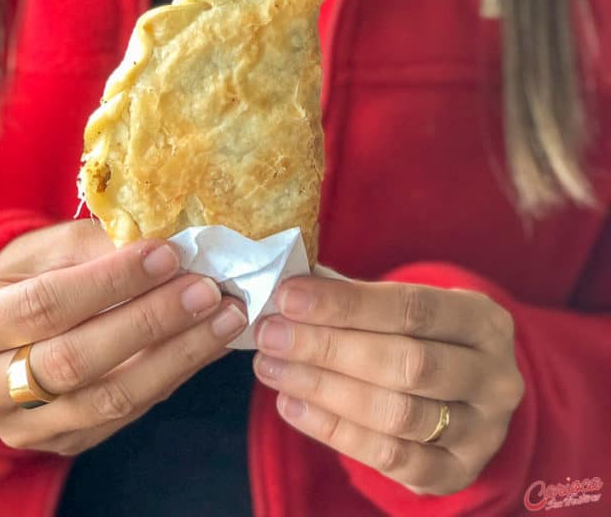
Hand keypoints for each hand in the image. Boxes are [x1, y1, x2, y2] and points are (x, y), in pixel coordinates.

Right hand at [0, 220, 246, 454]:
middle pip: (76, 359)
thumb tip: (163, 239)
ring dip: (177, 356)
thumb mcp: (43, 248)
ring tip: (224, 318)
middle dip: (151, 321)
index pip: (45, 305)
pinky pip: (125, 415)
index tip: (167, 254)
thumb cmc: (25, 276)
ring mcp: (21, 428)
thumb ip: (94, 246)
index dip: (110, 281)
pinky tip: (205, 344)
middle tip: (207, 289)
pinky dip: (172, 376)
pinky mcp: (61, 443)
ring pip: (108, 399)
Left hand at [253, 273, 524, 495]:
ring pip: (396, 414)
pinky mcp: (456, 473)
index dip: (346, 303)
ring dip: (323, 389)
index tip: (289, 296)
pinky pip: (390, 458)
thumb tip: (289, 293)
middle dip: (328, 348)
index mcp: (484, 321)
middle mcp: (494, 377)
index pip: (412, 307)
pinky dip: (333, 431)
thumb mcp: (410, 306)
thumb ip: (358, 298)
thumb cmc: (423, 335)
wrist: (469, 391)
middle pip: (405, 363)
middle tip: (271, 335)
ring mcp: (481, 431)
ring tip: (272, 368)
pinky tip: (292, 405)